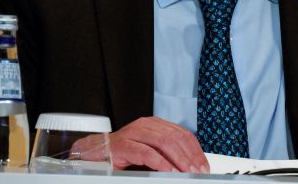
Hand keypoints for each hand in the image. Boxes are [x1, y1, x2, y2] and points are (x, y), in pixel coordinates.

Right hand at [72, 117, 208, 172]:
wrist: (94, 152)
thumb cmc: (123, 153)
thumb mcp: (149, 151)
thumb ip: (166, 154)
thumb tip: (188, 166)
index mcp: (155, 124)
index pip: (182, 133)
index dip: (195, 150)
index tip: (203, 165)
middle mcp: (146, 125)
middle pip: (176, 137)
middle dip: (190, 156)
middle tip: (197, 171)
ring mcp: (134, 132)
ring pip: (164, 142)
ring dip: (178, 160)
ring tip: (186, 172)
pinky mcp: (123, 144)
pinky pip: (146, 152)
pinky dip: (160, 163)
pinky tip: (168, 171)